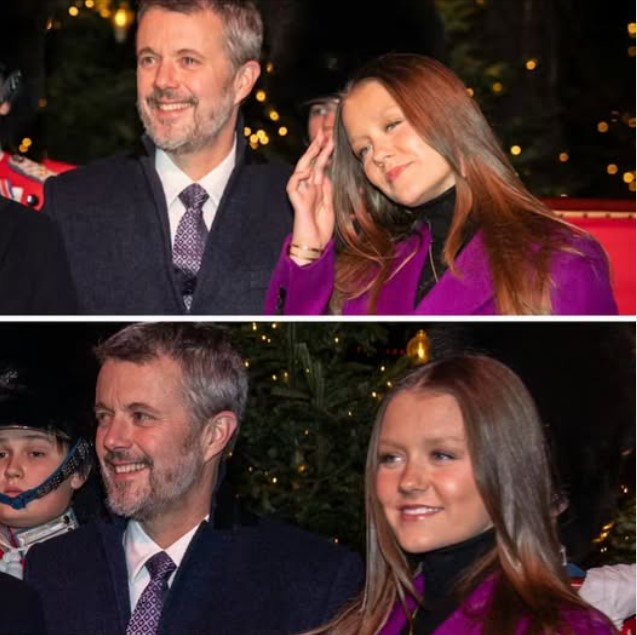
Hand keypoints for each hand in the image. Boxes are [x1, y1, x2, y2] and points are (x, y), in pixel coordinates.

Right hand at [286, 128, 334, 264]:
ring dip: (309, 156)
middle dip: (317, 147)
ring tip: (318, 143)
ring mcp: (302, 194)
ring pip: (302, 170)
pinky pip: (293, 186)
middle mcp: (308, 189)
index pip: (320, 166)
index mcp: (317, 189)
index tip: (331, 138)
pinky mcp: (297, 203)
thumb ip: (327, 190)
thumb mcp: (330, 206)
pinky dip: (299, 177)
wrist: (314, 246)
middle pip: (311, 163)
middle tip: (324, 132)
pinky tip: (307, 171)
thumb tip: (326, 173)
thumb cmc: (320, 230)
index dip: (324, 152)